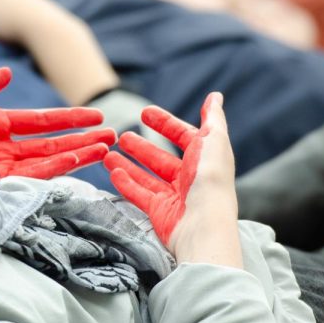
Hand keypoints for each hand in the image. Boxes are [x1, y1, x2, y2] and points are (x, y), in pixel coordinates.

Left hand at [0, 67, 116, 178]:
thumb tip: (8, 74)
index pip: (39, 122)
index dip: (67, 118)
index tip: (94, 115)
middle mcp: (2, 149)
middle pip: (52, 142)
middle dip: (82, 138)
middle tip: (113, 133)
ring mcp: (1, 167)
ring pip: (50, 158)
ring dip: (80, 152)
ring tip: (107, 145)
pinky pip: (35, 173)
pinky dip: (60, 165)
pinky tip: (81, 157)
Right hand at [104, 93, 242, 267]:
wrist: (204, 226)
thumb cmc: (211, 181)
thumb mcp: (215, 142)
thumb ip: (213, 119)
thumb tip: (215, 96)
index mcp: (204, 159)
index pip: (183, 136)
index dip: (166, 124)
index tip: (145, 113)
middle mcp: (189, 177)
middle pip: (161, 158)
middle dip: (142, 147)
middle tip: (122, 136)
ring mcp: (174, 196)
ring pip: (146, 176)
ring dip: (127, 164)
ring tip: (108, 153)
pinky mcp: (160, 213)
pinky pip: (139, 195)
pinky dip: (125, 183)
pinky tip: (112, 172)